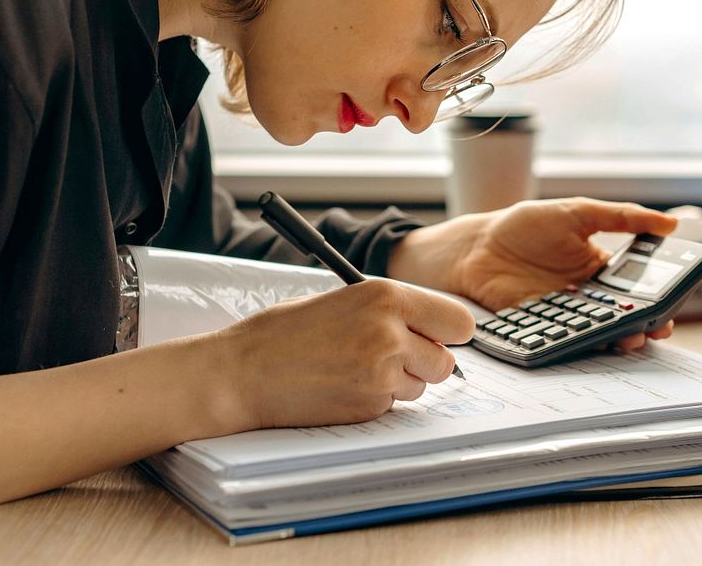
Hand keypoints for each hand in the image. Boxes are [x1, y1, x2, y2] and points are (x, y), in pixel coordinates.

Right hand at [209, 279, 474, 431]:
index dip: (450, 332)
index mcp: (386, 296)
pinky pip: (393, 405)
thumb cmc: (284, 331)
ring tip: (357, 367)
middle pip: (446, 361)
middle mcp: (391, 333)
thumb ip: (389, 310)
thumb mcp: (343, 299)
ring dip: (401, 381)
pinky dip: (377, 399)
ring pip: (422, 386)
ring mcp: (381, 373)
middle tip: (396, 355)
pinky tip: (343, 385)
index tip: (439, 335)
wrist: (243, 372)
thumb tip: (427, 326)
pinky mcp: (369, 407)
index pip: (458, 321)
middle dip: (427, 361)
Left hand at [387, 197, 678, 351]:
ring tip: (629, 337)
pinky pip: (567, 339)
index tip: (671, 305)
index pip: (637, 288)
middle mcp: (586, 295)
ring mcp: (565, 313)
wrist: (478, 246)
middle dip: (644, 325)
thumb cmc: (525, 225)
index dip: (657, 299)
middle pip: (623, 316)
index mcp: (599, 268)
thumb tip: (670, 222)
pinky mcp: (543, 326)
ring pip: (599, 332)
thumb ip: (621, 217)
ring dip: (618, 338)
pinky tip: (591, 340)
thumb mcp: (576, 212)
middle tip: (656, 328)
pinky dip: (581, 343)